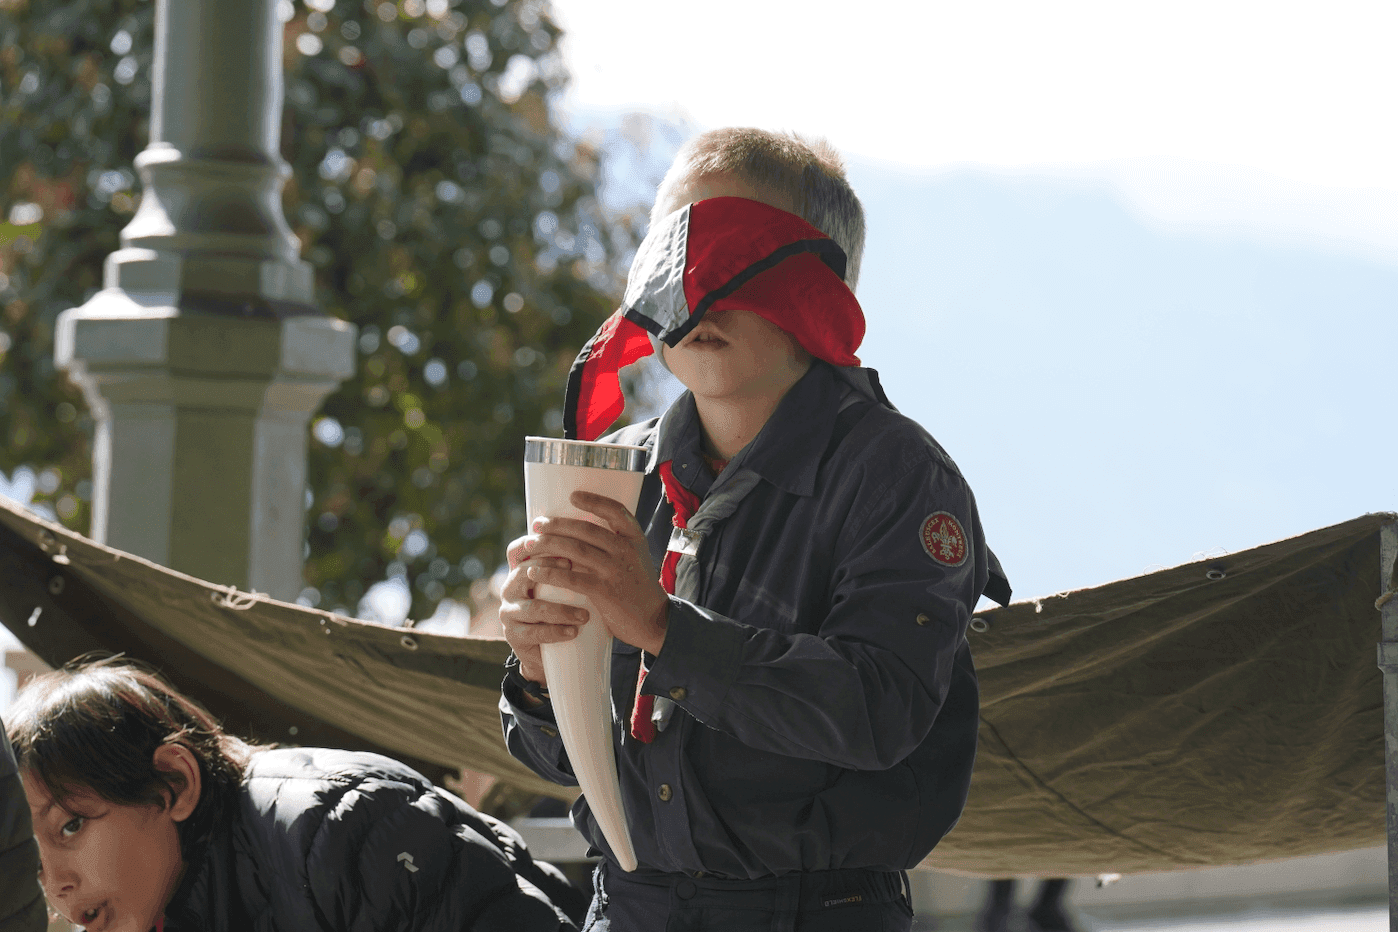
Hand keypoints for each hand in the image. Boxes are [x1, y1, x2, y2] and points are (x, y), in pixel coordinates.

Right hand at [499, 536, 589, 688]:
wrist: (550, 649)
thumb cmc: (562, 607)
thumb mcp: (563, 583)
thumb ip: (571, 563)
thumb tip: (602, 534)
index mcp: (520, 570)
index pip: (519, 550)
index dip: (538, 548)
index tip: (568, 557)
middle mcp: (510, 587)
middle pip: (524, 573)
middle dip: (551, 572)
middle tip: (580, 576)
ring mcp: (509, 612)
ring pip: (533, 608)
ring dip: (561, 611)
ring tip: (585, 616)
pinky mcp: (513, 635)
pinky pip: (533, 632)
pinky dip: (555, 632)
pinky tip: (573, 632)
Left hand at [522, 490, 669, 655]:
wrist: (653, 620)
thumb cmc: (636, 587)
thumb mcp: (634, 559)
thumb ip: (612, 546)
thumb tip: (574, 533)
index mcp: (634, 538)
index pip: (615, 511)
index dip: (594, 501)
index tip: (573, 495)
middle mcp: (626, 550)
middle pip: (586, 529)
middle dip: (557, 524)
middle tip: (536, 524)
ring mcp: (616, 571)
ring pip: (576, 550)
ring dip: (549, 545)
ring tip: (530, 544)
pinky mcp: (605, 592)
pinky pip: (572, 578)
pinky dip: (550, 573)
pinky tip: (534, 572)